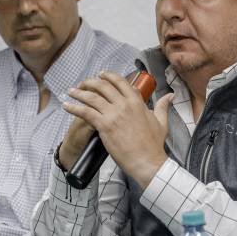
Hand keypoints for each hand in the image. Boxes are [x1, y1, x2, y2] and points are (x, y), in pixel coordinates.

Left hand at [63, 71, 174, 187]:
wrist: (147, 160)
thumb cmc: (154, 144)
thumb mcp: (161, 121)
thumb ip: (163, 106)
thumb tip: (170, 95)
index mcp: (137, 101)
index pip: (120, 82)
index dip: (108, 76)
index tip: (100, 75)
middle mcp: (124, 104)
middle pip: (103, 86)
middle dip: (90, 82)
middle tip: (83, 84)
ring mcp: (113, 114)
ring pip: (92, 97)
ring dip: (79, 92)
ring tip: (71, 91)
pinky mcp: (104, 125)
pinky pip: (85, 112)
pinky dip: (74, 108)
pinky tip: (66, 106)